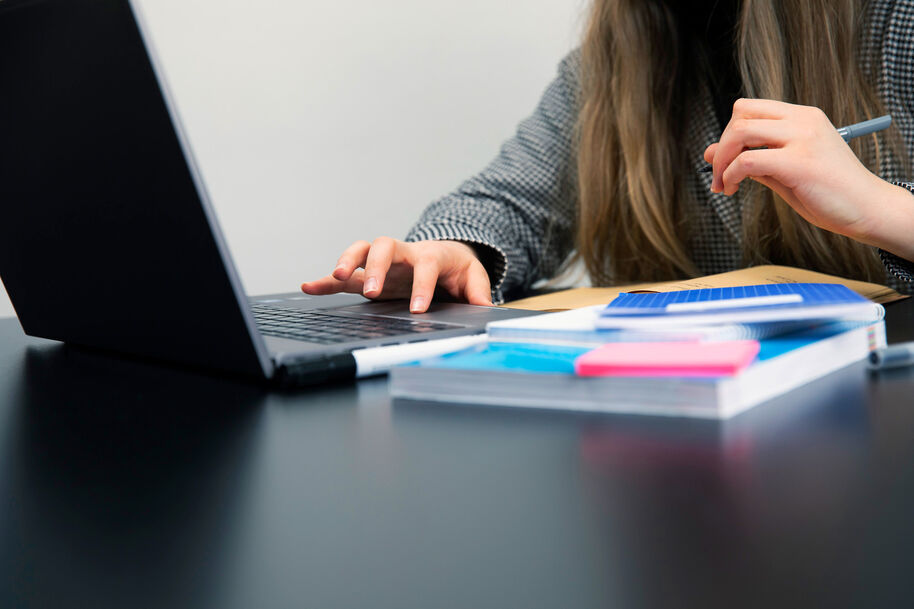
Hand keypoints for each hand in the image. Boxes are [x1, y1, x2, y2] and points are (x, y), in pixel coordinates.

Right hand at [301, 238, 492, 312]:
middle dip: (377, 267)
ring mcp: (384, 261)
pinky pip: (345, 273)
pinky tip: (309, 286)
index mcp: (431, 255)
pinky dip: (326, 279)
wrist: (444, 256)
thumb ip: (479, 291)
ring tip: (337, 277)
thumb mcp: (473, 278)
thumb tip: (486, 307)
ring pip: (362, 250)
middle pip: (386, 246)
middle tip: (372, 291)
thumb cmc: (456, 268)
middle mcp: (404, 254)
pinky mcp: (369, 272)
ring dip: (347, 261)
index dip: (421, 286)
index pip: (425, 266)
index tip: (417, 309)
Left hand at [703, 98, 893, 242]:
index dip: (728, 134)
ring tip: (723, 184)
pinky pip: (748, 160)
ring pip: (741, 132)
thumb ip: (750, 157)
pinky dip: (732, 174)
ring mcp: (803, 138)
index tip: (724, 161)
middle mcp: (803, 120)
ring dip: (722, 160)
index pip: (749, 109)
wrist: (867, 209)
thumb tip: (709, 153)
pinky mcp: (800, 162)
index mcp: (802, 117)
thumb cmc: (827, 192)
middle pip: (741, 114)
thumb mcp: (782, 170)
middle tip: (719, 175)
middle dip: (721, 145)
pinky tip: (733, 188)